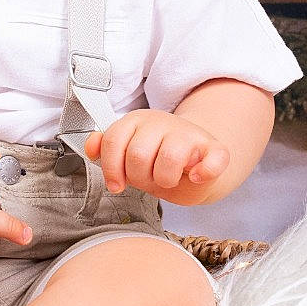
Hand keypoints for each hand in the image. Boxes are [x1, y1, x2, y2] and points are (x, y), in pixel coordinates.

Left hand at [84, 110, 228, 199]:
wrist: (197, 162)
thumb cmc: (160, 161)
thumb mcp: (129, 155)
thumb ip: (108, 149)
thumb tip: (91, 145)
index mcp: (137, 121)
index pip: (114, 140)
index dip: (112, 168)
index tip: (117, 184)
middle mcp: (162, 122)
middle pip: (138, 154)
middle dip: (140, 177)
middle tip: (149, 179)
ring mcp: (190, 133)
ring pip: (169, 158)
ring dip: (165, 179)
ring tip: (168, 179)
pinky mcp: (215, 149)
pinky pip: (212, 162)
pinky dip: (204, 173)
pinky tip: (196, 176)